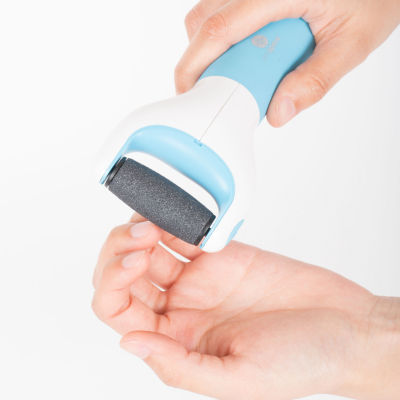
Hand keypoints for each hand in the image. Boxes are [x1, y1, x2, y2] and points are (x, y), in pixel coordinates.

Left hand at [92, 215, 399, 398]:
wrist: (346, 327)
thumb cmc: (301, 362)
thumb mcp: (238, 379)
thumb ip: (178, 363)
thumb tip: (129, 342)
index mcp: (179, 342)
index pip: (120, 313)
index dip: (113, 286)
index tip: (134, 267)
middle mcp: (183, 309)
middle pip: (126, 278)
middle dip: (119, 254)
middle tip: (141, 240)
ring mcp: (200, 279)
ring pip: (147, 250)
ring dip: (139, 233)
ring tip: (153, 226)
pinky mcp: (222, 255)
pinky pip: (183, 234)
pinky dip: (170, 222)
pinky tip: (171, 218)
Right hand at [175, 0, 399, 125]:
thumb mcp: (352, 43)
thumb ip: (315, 80)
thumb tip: (277, 112)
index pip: (218, 29)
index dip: (193, 65)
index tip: (189, 94)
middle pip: (203, 20)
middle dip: (198, 61)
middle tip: (217, 89)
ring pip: (208, 12)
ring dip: (210, 47)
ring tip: (238, 71)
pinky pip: (222, 8)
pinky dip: (222, 35)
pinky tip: (246, 50)